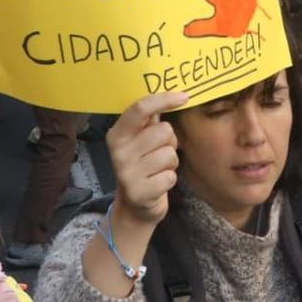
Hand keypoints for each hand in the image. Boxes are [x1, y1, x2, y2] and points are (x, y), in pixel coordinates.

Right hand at [106, 91, 187, 224]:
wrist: (134, 207)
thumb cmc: (142, 166)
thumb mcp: (139, 142)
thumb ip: (149, 120)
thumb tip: (169, 93)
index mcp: (117, 135)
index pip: (140, 109)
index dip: (163, 99)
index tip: (183, 97)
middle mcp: (118, 152)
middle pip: (163, 131)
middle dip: (169, 141)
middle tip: (159, 152)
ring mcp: (127, 173)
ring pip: (169, 153)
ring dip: (170, 162)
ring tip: (158, 169)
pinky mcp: (140, 192)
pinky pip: (170, 176)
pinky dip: (169, 179)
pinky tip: (158, 184)